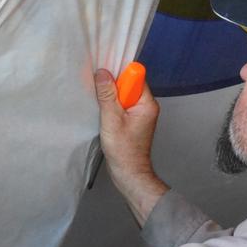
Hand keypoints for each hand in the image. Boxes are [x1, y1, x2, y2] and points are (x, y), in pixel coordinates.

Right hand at [95, 68, 167, 224]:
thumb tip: (102, 72)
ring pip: (124, 95)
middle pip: (128, 84)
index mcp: (147, 103)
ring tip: (100, 105)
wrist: (129, 174)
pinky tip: (103, 113)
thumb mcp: (111, 119)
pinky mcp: (132, 121)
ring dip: (111, 98)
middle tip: (99, 93)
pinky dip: (112, 107)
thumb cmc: (123, 150)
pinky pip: (122, 105)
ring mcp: (140, 113)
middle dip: (113, 86)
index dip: (120, 74)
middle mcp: (146, 105)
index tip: (105, 77)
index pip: (135, 76)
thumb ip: (107, 95)